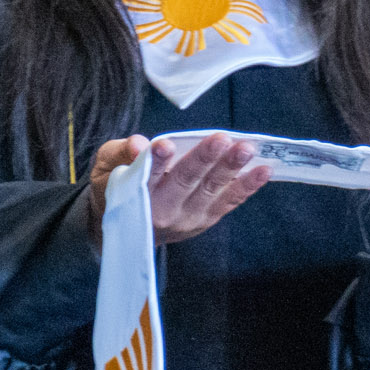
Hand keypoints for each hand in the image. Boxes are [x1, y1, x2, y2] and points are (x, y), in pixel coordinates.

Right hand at [85, 133, 268, 246]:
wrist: (129, 230)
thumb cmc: (116, 188)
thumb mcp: (105, 168)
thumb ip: (120, 153)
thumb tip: (139, 144)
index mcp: (134, 195)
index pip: (145, 175)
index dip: (156, 161)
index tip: (164, 146)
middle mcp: (163, 211)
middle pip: (185, 182)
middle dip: (204, 160)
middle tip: (221, 140)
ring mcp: (187, 218)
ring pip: (211, 191)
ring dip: (230, 169)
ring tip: (246, 150)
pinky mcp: (205, 219)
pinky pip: (229, 202)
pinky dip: (247, 187)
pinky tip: (263, 171)